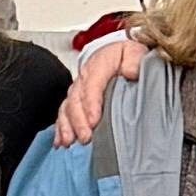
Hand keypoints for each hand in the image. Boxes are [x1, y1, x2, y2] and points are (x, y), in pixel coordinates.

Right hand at [51, 31, 136, 152]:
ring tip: (70, 142)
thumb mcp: (135, 53)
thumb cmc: (127, 57)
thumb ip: (134, 61)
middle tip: (85, 137)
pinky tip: (60, 142)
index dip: (91, 103)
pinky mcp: (75, 100)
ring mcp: (78, 89)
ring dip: (67, 126)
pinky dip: (61, 129)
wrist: (117, 54)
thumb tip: (130, 72)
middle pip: (76, 99)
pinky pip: (64, 114)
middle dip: (79, 120)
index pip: (92, 84)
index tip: (94, 120)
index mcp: (99, 64)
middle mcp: (84, 77)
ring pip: (67, 108)